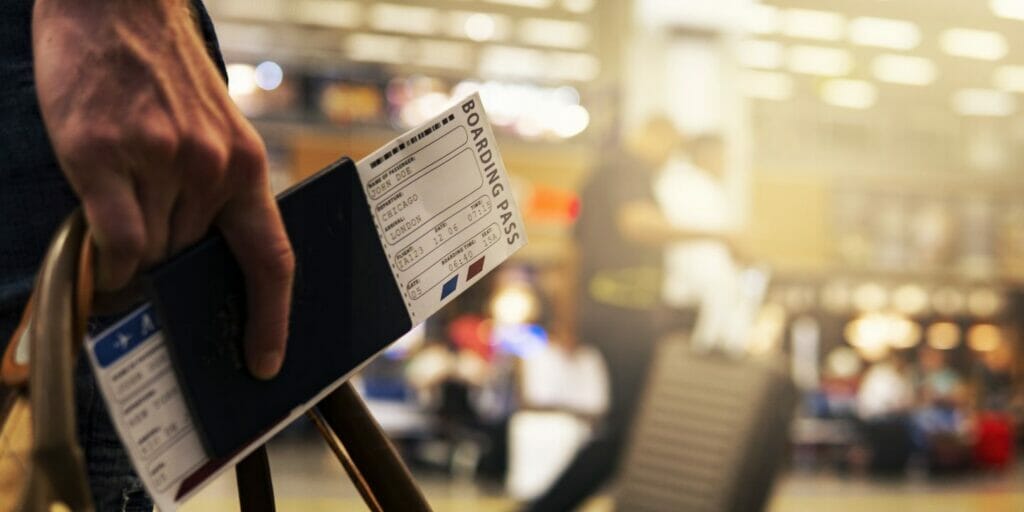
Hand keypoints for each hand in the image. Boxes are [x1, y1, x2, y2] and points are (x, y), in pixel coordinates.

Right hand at [33, 0, 293, 378]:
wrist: (117, 8)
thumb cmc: (164, 76)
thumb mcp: (215, 134)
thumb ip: (214, 196)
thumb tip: (194, 265)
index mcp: (246, 166)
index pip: (272, 259)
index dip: (271, 318)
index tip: (265, 360)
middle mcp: (209, 169)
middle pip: (191, 261)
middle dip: (171, 270)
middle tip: (151, 261)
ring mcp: (157, 162)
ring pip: (150, 255)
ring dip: (134, 256)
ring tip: (121, 214)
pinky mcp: (102, 155)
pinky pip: (114, 240)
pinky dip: (107, 257)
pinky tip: (102, 245)